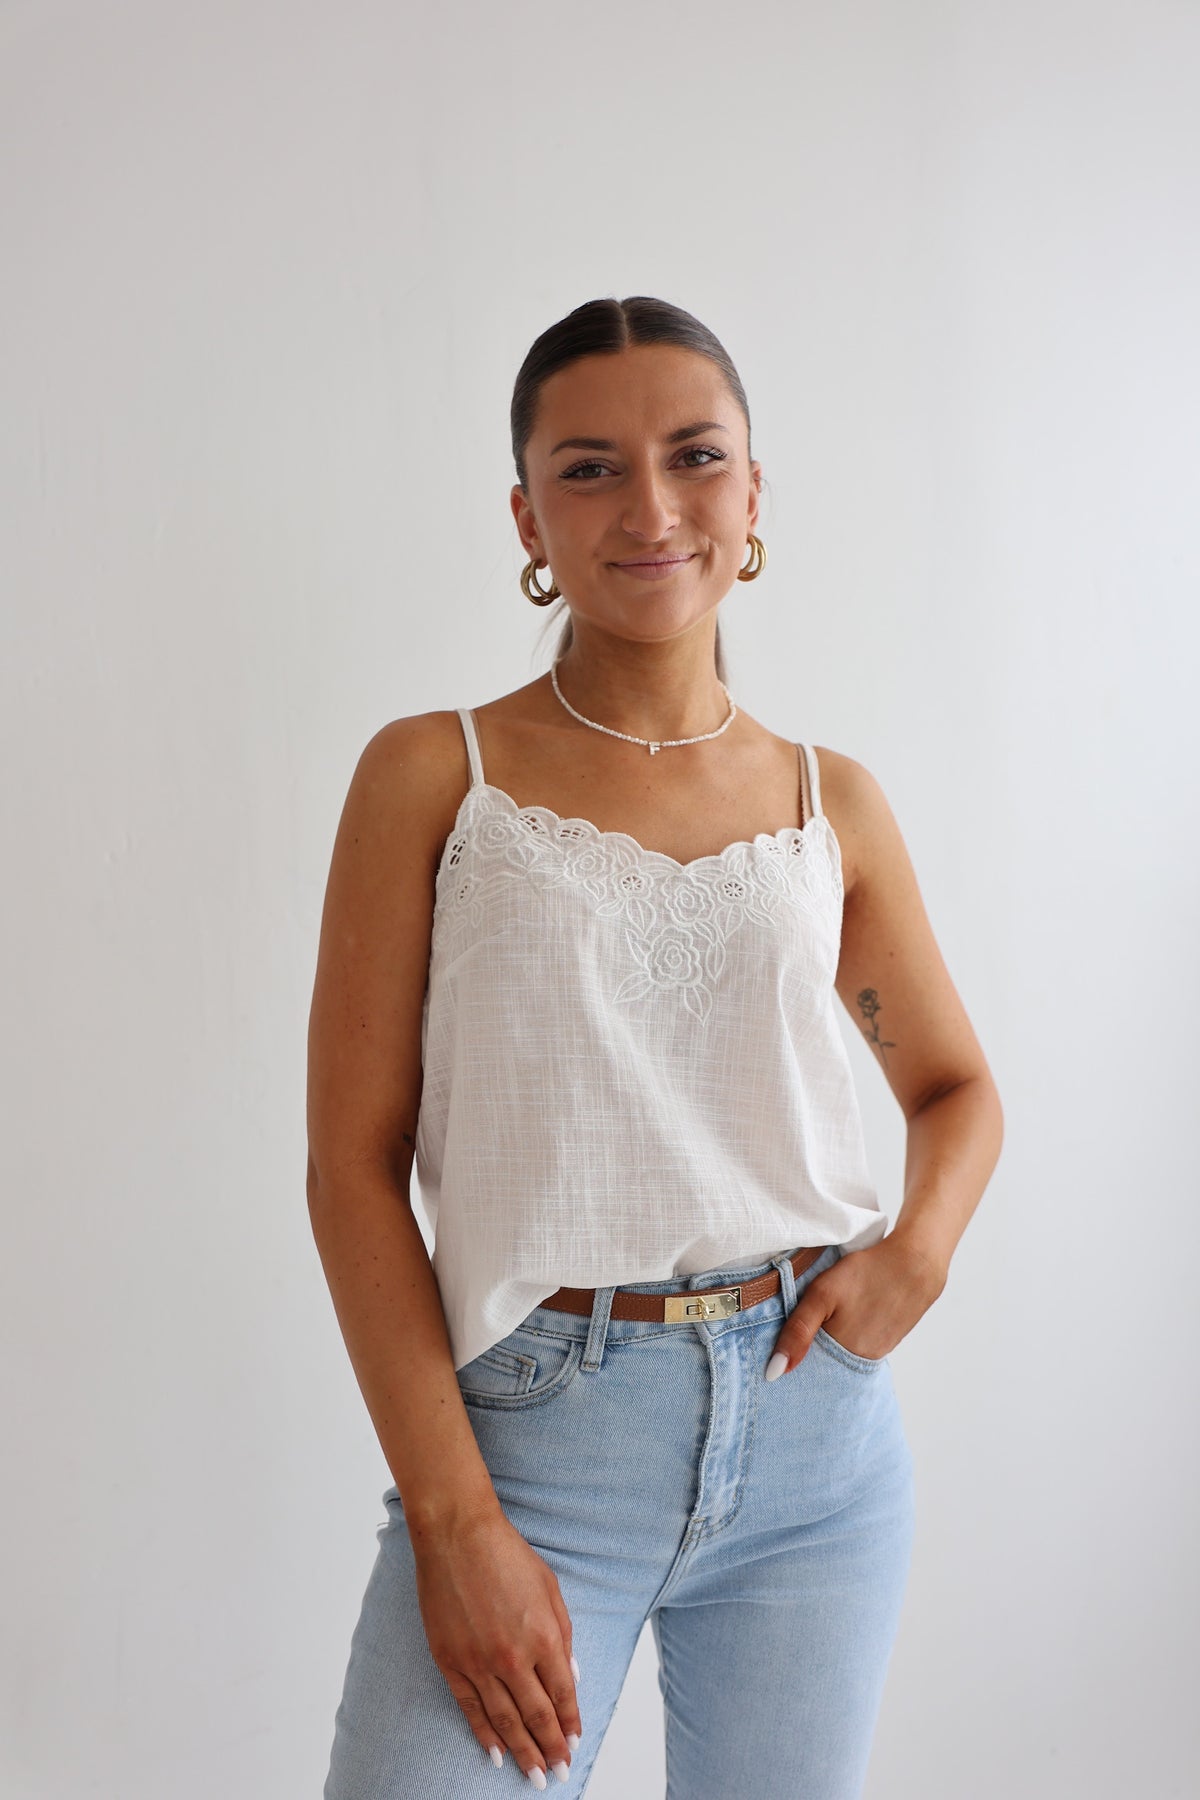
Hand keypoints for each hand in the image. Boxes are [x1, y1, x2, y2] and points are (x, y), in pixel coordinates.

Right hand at [412, 1506, 581, 1785]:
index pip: (563, 1694)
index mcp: (544, 1636)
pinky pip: (470, 1708)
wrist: (457, 1535)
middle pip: (536, 1715)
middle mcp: (513, 1656)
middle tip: (559, 1772)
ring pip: (504, 1720)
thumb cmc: (507, 1554)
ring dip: (522, 1751)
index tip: (574, 1742)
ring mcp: (479, 1661)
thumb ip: (563, 1635)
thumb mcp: (550, 1588)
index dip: (569, 1722)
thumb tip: (571, 1676)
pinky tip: (496, 1753)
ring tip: (535, 1775)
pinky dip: (484, 1734)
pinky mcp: (451, 1661)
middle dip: (550, 1748)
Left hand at [768, 1235, 946, 1373]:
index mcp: (841, 1353)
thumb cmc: (866, 1273)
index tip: (781, 1340)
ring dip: (832, 1339)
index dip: (793, 1353)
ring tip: (831, 1313)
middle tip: (809, 1318)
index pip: (806, 1367)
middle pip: (825, 1361)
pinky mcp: (889, 1341)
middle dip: (812, 1347)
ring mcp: (878, 1352)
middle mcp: (861, 1361)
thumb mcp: (822, 1295)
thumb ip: (797, 1332)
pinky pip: (861, 1344)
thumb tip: (775, 1373)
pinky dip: (850, 1333)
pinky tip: (850, 1313)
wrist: (916, 1263)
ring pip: (843, 1352)